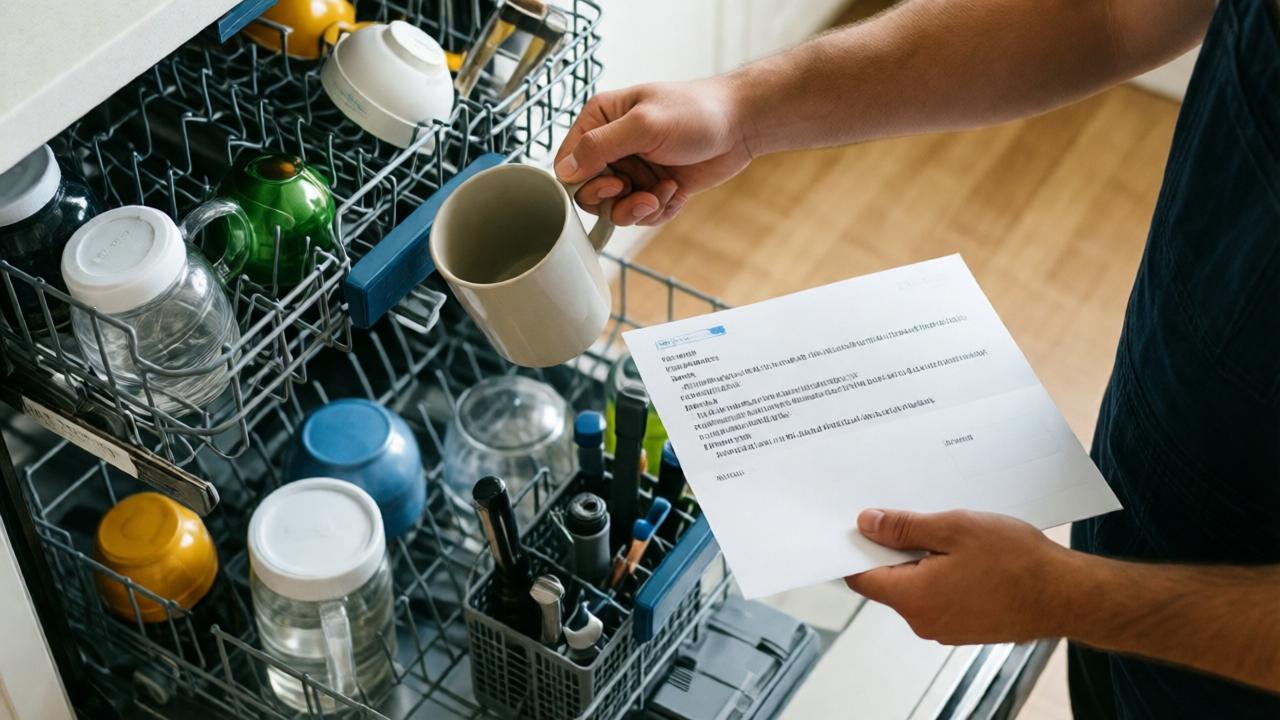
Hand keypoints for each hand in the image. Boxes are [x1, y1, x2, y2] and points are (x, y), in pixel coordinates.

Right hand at [554, 78, 754, 226]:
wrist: (740, 125)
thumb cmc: (696, 112)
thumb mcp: (644, 126)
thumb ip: (600, 147)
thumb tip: (564, 171)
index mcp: (600, 120)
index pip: (568, 162)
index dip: (583, 183)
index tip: (612, 184)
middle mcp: (612, 146)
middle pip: (589, 193)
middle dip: (614, 200)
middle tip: (637, 192)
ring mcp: (633, 169)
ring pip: (615, 209)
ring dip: (640, 209)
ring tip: (662, 194)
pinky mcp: (653, 188)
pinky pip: (642, 214)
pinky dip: (659, 210)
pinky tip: (676, 192)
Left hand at [845, 509, 1078, 644]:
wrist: (1067, 595)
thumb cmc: (1017, 562)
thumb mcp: (954, 529)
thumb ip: (904, 528)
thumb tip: (866, 525)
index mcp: (913, 598)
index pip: (860, 576)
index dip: (856, 548)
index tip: (861, 524)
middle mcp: (923, 621)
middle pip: (887, 581)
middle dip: (894, 548)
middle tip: (914, 517)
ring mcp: (945, 628)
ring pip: (915, 587)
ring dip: (922, 560)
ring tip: (950, 535)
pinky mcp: (964, 628)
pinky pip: (938, 597)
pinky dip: (942, 575)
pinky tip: (965, 555)